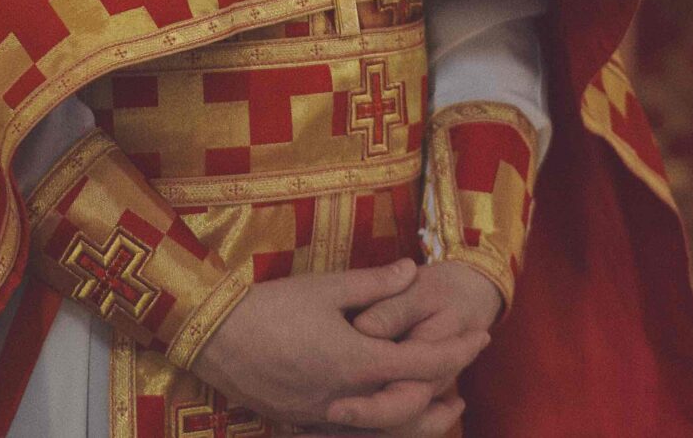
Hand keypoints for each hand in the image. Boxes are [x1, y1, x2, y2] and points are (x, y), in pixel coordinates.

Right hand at [192, 259, 489, 430]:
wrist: (211, 337)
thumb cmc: (267, 307)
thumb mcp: (324, 287)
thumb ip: (374, 283)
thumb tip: (413, 270)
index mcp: (356, 362)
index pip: (423, 364)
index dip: (457, 351)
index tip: (481, 337)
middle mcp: (346, 398)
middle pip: (411, 411)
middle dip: (444, 395)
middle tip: (464, 378)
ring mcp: (323, 416)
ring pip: (384, 431)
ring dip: (418, 419)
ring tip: (439, 406)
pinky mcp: (302, 422)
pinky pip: (352, 435)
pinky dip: (379, 428)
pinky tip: (385, 414)